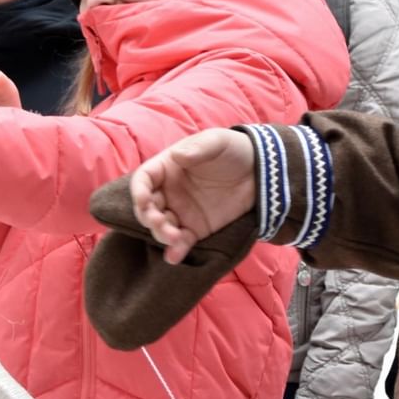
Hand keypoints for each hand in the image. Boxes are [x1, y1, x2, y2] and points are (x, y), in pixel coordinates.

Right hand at [128, 129, 257, 263]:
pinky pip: (181, 242)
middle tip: (160, 222)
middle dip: (148, 217)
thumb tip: (178, 156)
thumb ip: (198, 148)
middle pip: (147, 208)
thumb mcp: (217, 142)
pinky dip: (176, 251)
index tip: (144, 201)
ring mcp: (181, 212)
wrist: (260, 172)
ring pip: (161, 227)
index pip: (143, 180)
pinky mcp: (196, 229)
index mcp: (167, 168)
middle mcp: (169, 191)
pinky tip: (175, 256)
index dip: (138, 191)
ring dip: (161, 235)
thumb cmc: (233, 150)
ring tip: (174, 238)